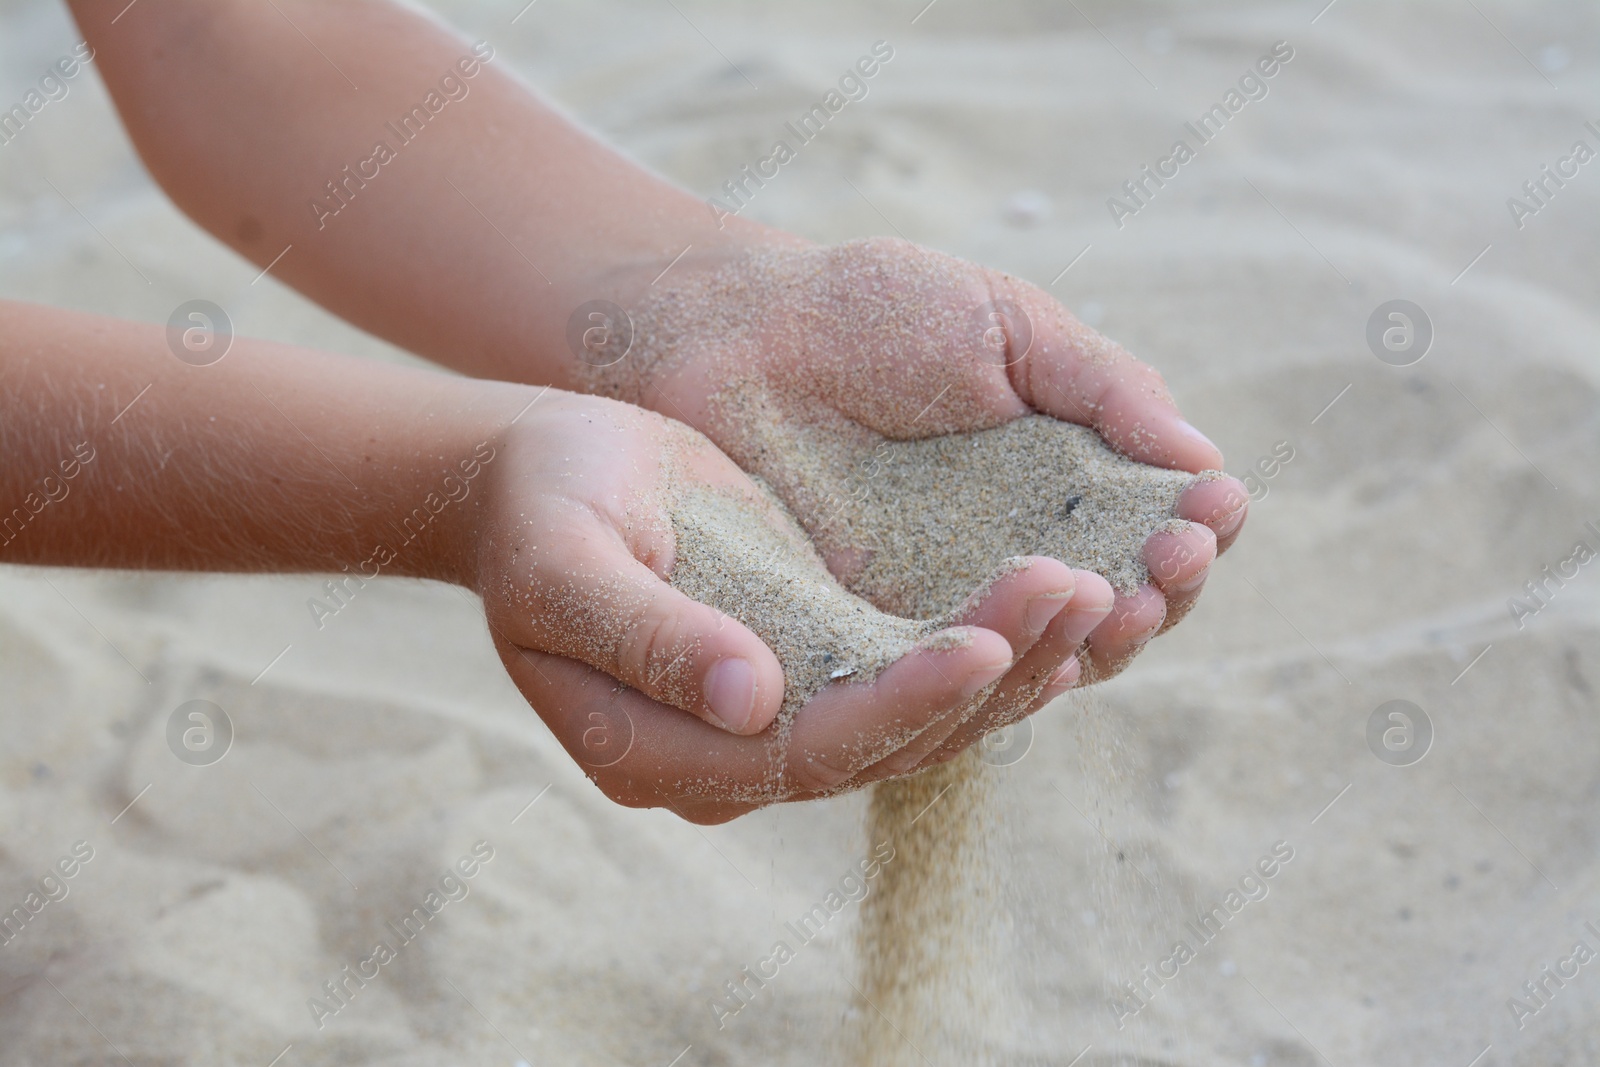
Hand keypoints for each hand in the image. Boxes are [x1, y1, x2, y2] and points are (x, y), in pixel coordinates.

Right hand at [472, 390, 1060, 822]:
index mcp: (659, 752)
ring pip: (920, 718)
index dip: (900, 702)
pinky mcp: (817, 662)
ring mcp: (780, 716)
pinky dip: (991, 642)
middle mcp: (732, 755)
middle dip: (989, 677)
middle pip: (885, 744)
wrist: (538, 480)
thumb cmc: (539, 510)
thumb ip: (647, 634)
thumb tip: (753, 696)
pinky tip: (1057, 601)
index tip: (986, 643)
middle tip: (1082, 594)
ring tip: (1096, 589)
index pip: (804, 751)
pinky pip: (915, 671)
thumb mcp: (567, 564)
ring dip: (1014, 661)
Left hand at [587, 237, 1248, 769]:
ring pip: (1047, 653)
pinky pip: (952, 681)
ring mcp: (948, 604)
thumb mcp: (1004, 326)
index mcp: (1058, 481)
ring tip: (1124, 600)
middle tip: (1175, 558)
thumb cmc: (869, 313)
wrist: (733, 337)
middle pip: (1116, 602)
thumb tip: (1204, 458)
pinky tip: (1045, 652)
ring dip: (1101, 638)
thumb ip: (1100, 386)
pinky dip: (1005, 675)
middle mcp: (1014, 554)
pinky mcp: (877, 643)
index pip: (1149, 527)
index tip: (1217, 506)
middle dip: (1162, 586)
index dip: (1192, 526)